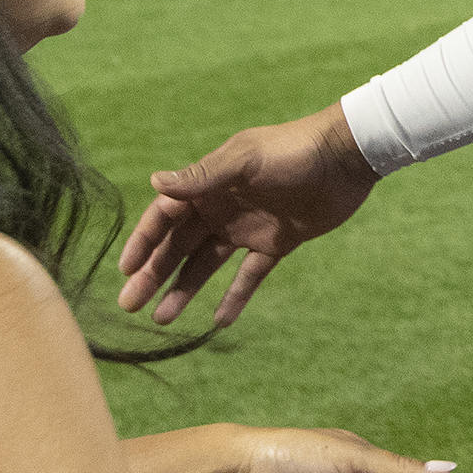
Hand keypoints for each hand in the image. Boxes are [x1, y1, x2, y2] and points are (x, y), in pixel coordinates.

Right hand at [116, 103, 377, 325]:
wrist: (347, 157)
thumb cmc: (294, 151)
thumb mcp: (245, 161)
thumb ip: (202, 175)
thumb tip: (154, 181)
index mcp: (209, 184)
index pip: (165, 216)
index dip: (144, 242)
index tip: (125, 270)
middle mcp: (222, 207)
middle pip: (179, 245)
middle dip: (153, 274)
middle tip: (129, 305)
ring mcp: (247, 227)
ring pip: (206, 264)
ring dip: (184, 290)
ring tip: (162, 320)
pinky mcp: (276, 243)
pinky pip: (248, 275)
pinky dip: (234, 297)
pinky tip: (219, 322)